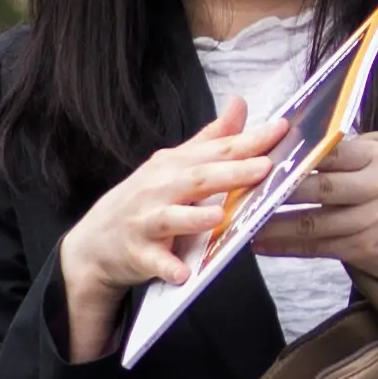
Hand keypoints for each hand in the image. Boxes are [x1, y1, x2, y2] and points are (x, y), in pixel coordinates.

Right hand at [56, 106, 284, 355]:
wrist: (95, 242)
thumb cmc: (147, 199)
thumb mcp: (176, 164)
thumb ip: (212, 138)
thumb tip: (240, 104)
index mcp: (174, 166)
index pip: (216, 150)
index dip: (249, 140)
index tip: (282, 129)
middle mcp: (159, 188)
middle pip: (197, 179)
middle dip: (230, 173)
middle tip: (264, 168)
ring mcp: (146, 221)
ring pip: (171, 217)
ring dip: (195, 217)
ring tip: (220, 216)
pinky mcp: (137, 253)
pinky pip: (154, 261)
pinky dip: (167, 266)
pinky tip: (183, 273)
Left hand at [255, 130, 377, 283]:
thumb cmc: (372, 188)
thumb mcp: (363, 162)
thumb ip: (327, 153)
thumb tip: (269, 146)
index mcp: (376, 156)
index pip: (329, 152)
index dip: (293, 157)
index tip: (258, 162)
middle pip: (321, 188)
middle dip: (277, 192)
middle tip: (242, 193)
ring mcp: (377, 220)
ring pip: (314, 222)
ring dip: (274, 225)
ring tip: (245, 223)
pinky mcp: (367, 248)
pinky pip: (318, 247)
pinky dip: (286, 247)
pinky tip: (262, 245)